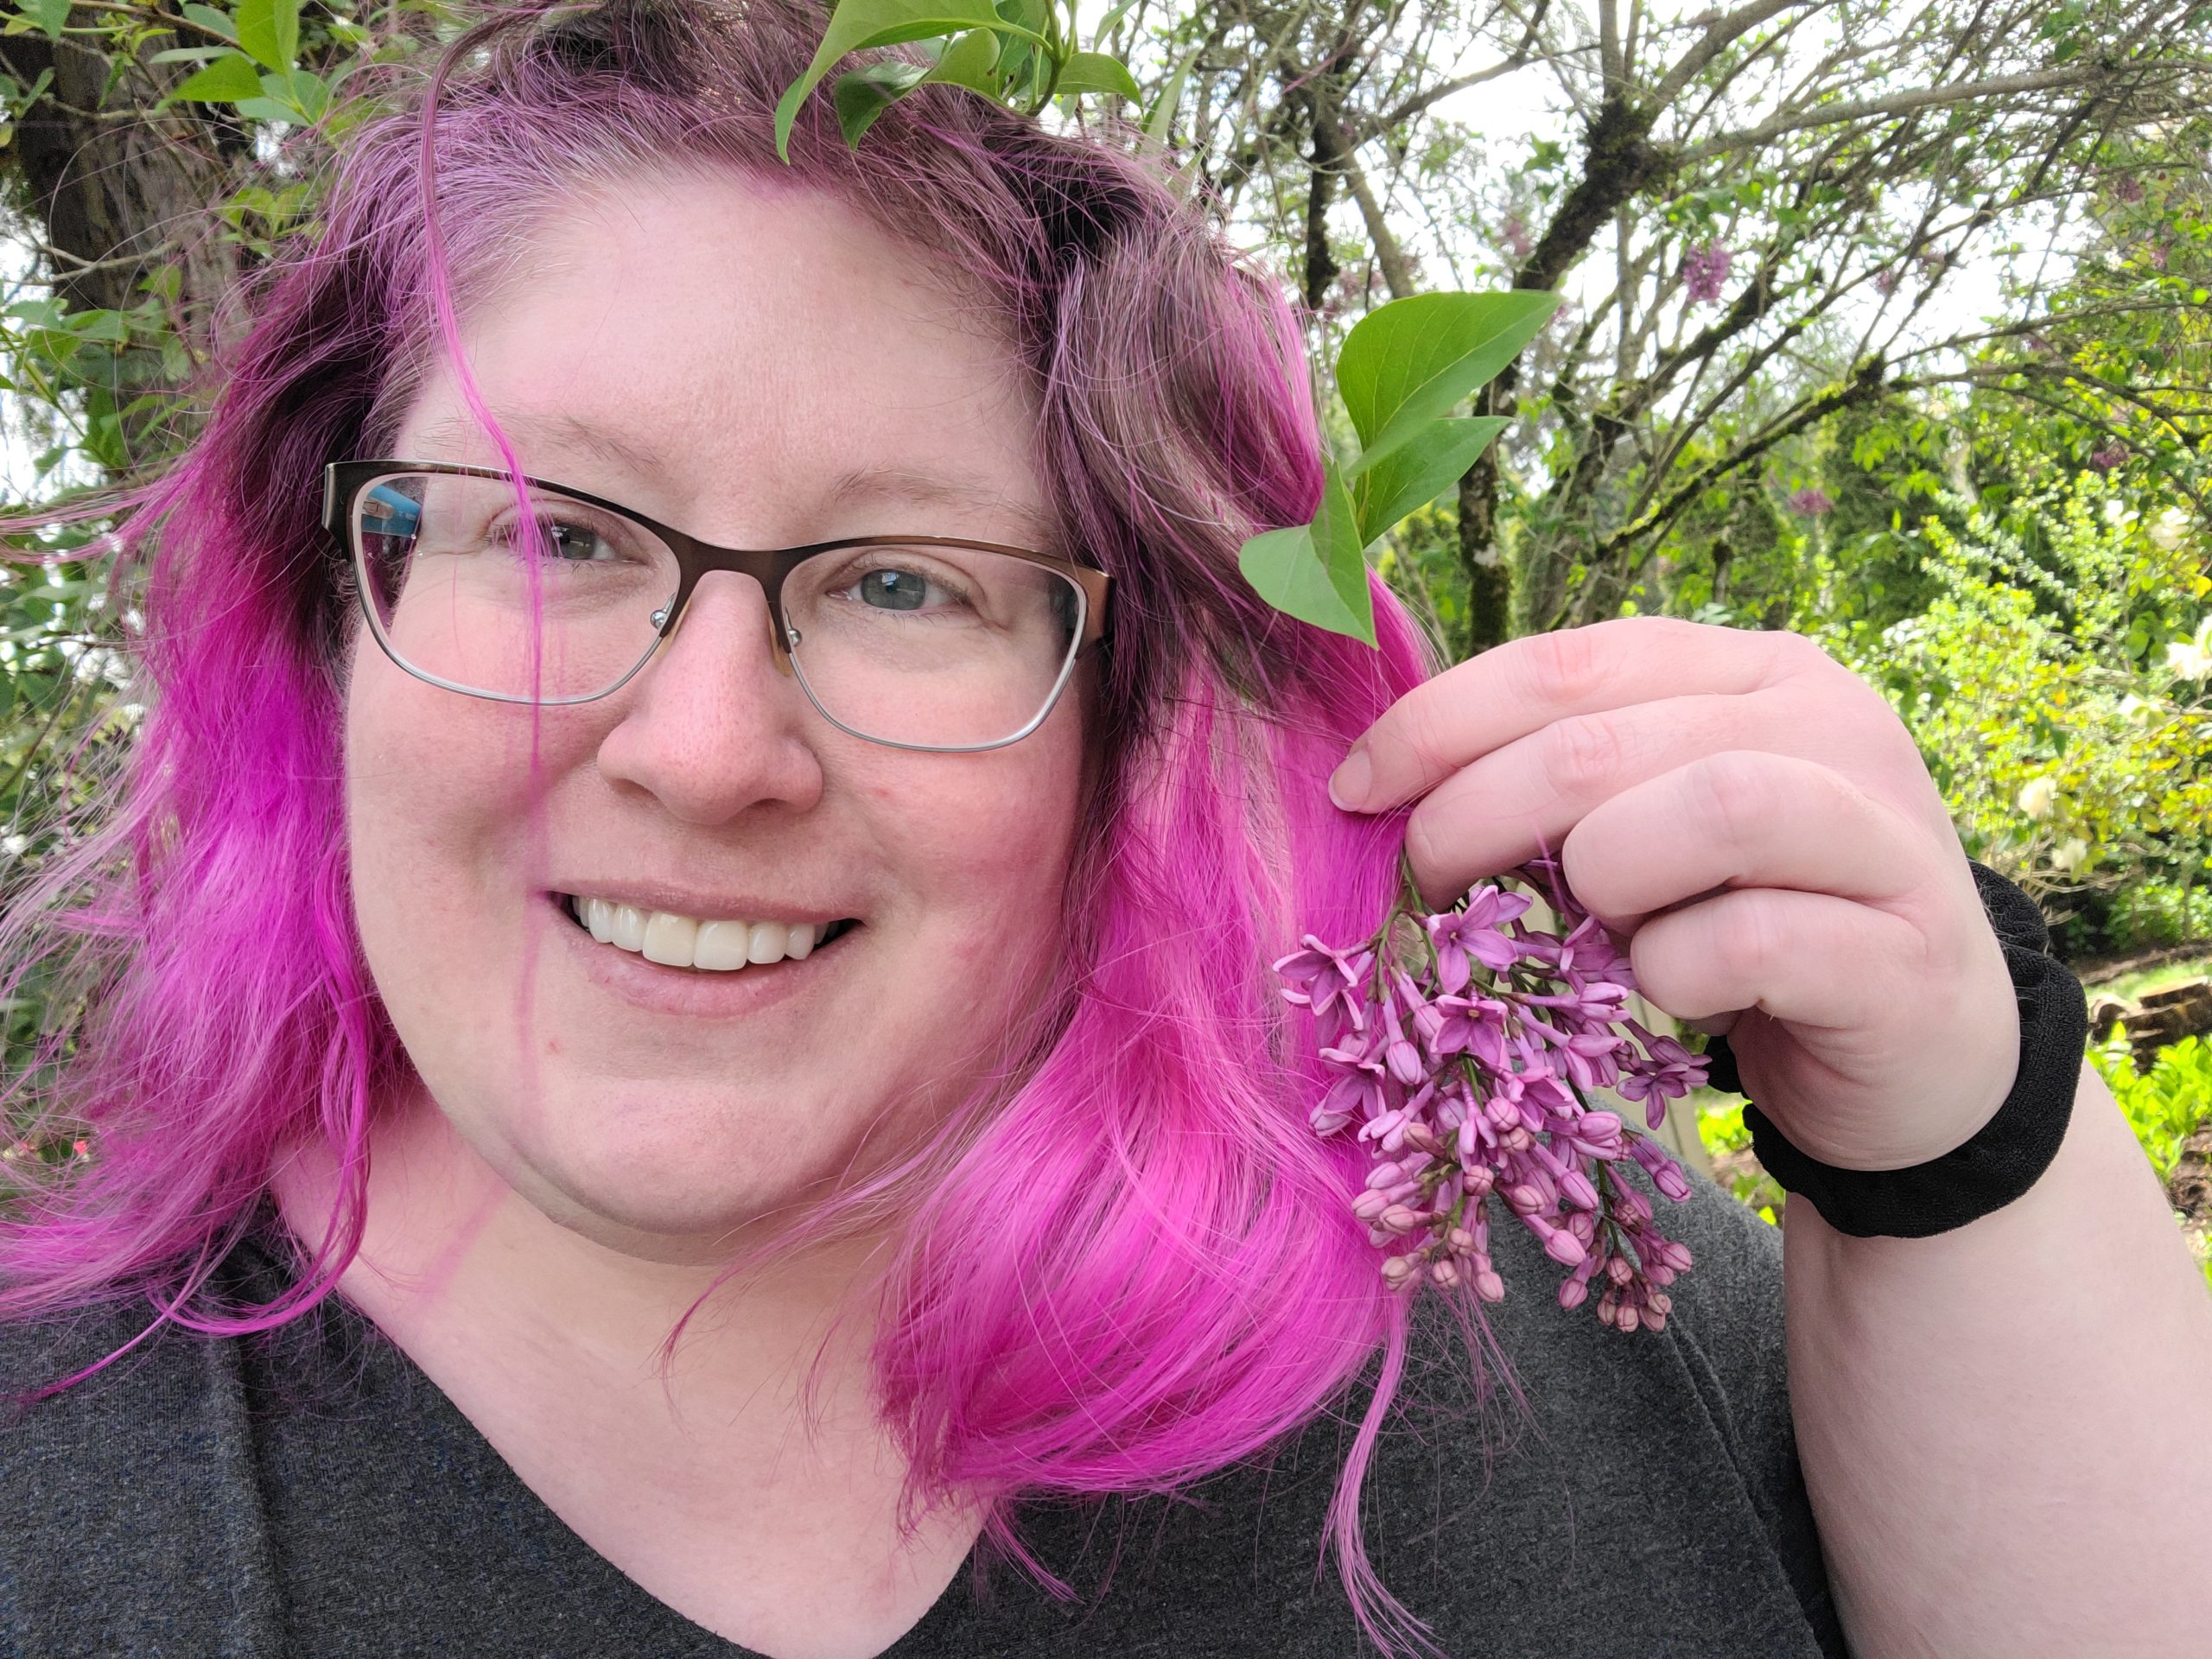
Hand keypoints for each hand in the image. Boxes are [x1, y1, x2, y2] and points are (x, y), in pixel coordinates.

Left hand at [1329, 616, 2021, 1171]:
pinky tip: (1664, 992)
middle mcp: (1831, 724)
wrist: (1922, 1057)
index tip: (1354, 790)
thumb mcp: (1651, 834)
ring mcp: (1884, 834)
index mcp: (1754, 672)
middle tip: (1430, 886)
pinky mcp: (1904, 955)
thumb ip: (1562, 786)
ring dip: (1598, 877)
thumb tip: (1385, 789)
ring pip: (1708, 807)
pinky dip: (1675, 971)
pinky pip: (1753, 940)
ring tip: (1579, 932)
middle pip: (1610, 738)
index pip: (1569, 659)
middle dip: (1481, 812)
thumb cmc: (1751, 928)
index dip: (1441, 720)